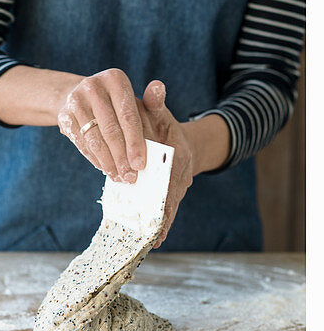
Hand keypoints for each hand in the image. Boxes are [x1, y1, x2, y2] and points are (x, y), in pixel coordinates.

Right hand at [57, 68, 148, 183]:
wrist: (80, 96)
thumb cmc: (114, 102)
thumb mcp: (132, 100)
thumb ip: (149, 108)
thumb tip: (159, 112)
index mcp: (115, 79)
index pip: (128, 116)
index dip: (135, 142)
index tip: (140, 165)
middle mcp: (93, 86)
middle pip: (111, 130)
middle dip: (121, 157)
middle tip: (129, 177)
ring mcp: (75, 100)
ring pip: (94, 139)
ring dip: (107, 162)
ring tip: (118, 177)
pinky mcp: (63, 115)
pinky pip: (81, 143)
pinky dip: (94, 159)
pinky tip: (104, 169)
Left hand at [140, 80, 194, 246]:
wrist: (180, 142)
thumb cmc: (164, 126)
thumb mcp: (160, 113)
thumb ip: (155, 104)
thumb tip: (155, 87)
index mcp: (177, 156)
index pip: (169, 174)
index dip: (164, 189)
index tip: (158, 202)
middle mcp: (179, 176)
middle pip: (170, 198)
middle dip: (161, 215)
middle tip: (150, 234)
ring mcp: (176, 189)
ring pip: (168, 210)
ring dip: (160, 226)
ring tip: (150, 243)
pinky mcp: (169, 198)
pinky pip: (165, 213)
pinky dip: (161, 227)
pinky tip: (152, 243)